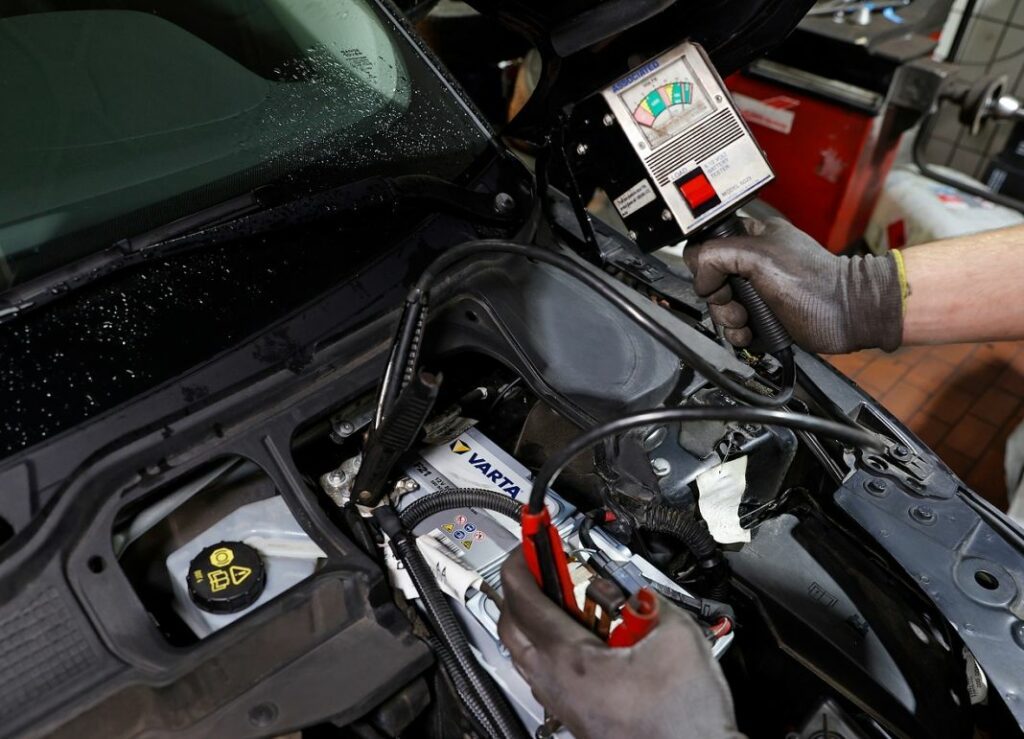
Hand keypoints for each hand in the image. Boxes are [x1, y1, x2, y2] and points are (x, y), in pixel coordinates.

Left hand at [498, 550, 743, 738]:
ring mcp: (562, 703)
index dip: (523, 561)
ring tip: (566, 595)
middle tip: (545, 564)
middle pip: (510, 624)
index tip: (531, 541)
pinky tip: (584, 634)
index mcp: (569, 660)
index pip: (523, 598)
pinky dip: (550, 643)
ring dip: (535, 615)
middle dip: (522, 586)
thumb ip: (648, 597)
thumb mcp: (677, 634)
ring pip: (524, 650)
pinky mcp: (575, 716)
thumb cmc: (684, 719)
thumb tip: (634, 587)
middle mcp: (555, 684)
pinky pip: (543, 671)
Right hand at [683, 218, 903, 353]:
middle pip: (709, 281)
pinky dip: (737, 333)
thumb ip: (720, 255)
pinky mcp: (763, 314)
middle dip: (718, 299)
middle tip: (736, 306)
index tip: (718, 281)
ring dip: (727, 319)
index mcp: (752, 236)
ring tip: (746, 322)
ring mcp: (757, 289)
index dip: (705, 267)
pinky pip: (735, 325)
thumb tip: (702, 278)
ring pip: (719, 306)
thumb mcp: (761, 257)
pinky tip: (750, 333)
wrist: (848, 315)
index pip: (706, 246)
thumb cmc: (816, 284)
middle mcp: (751, 261)